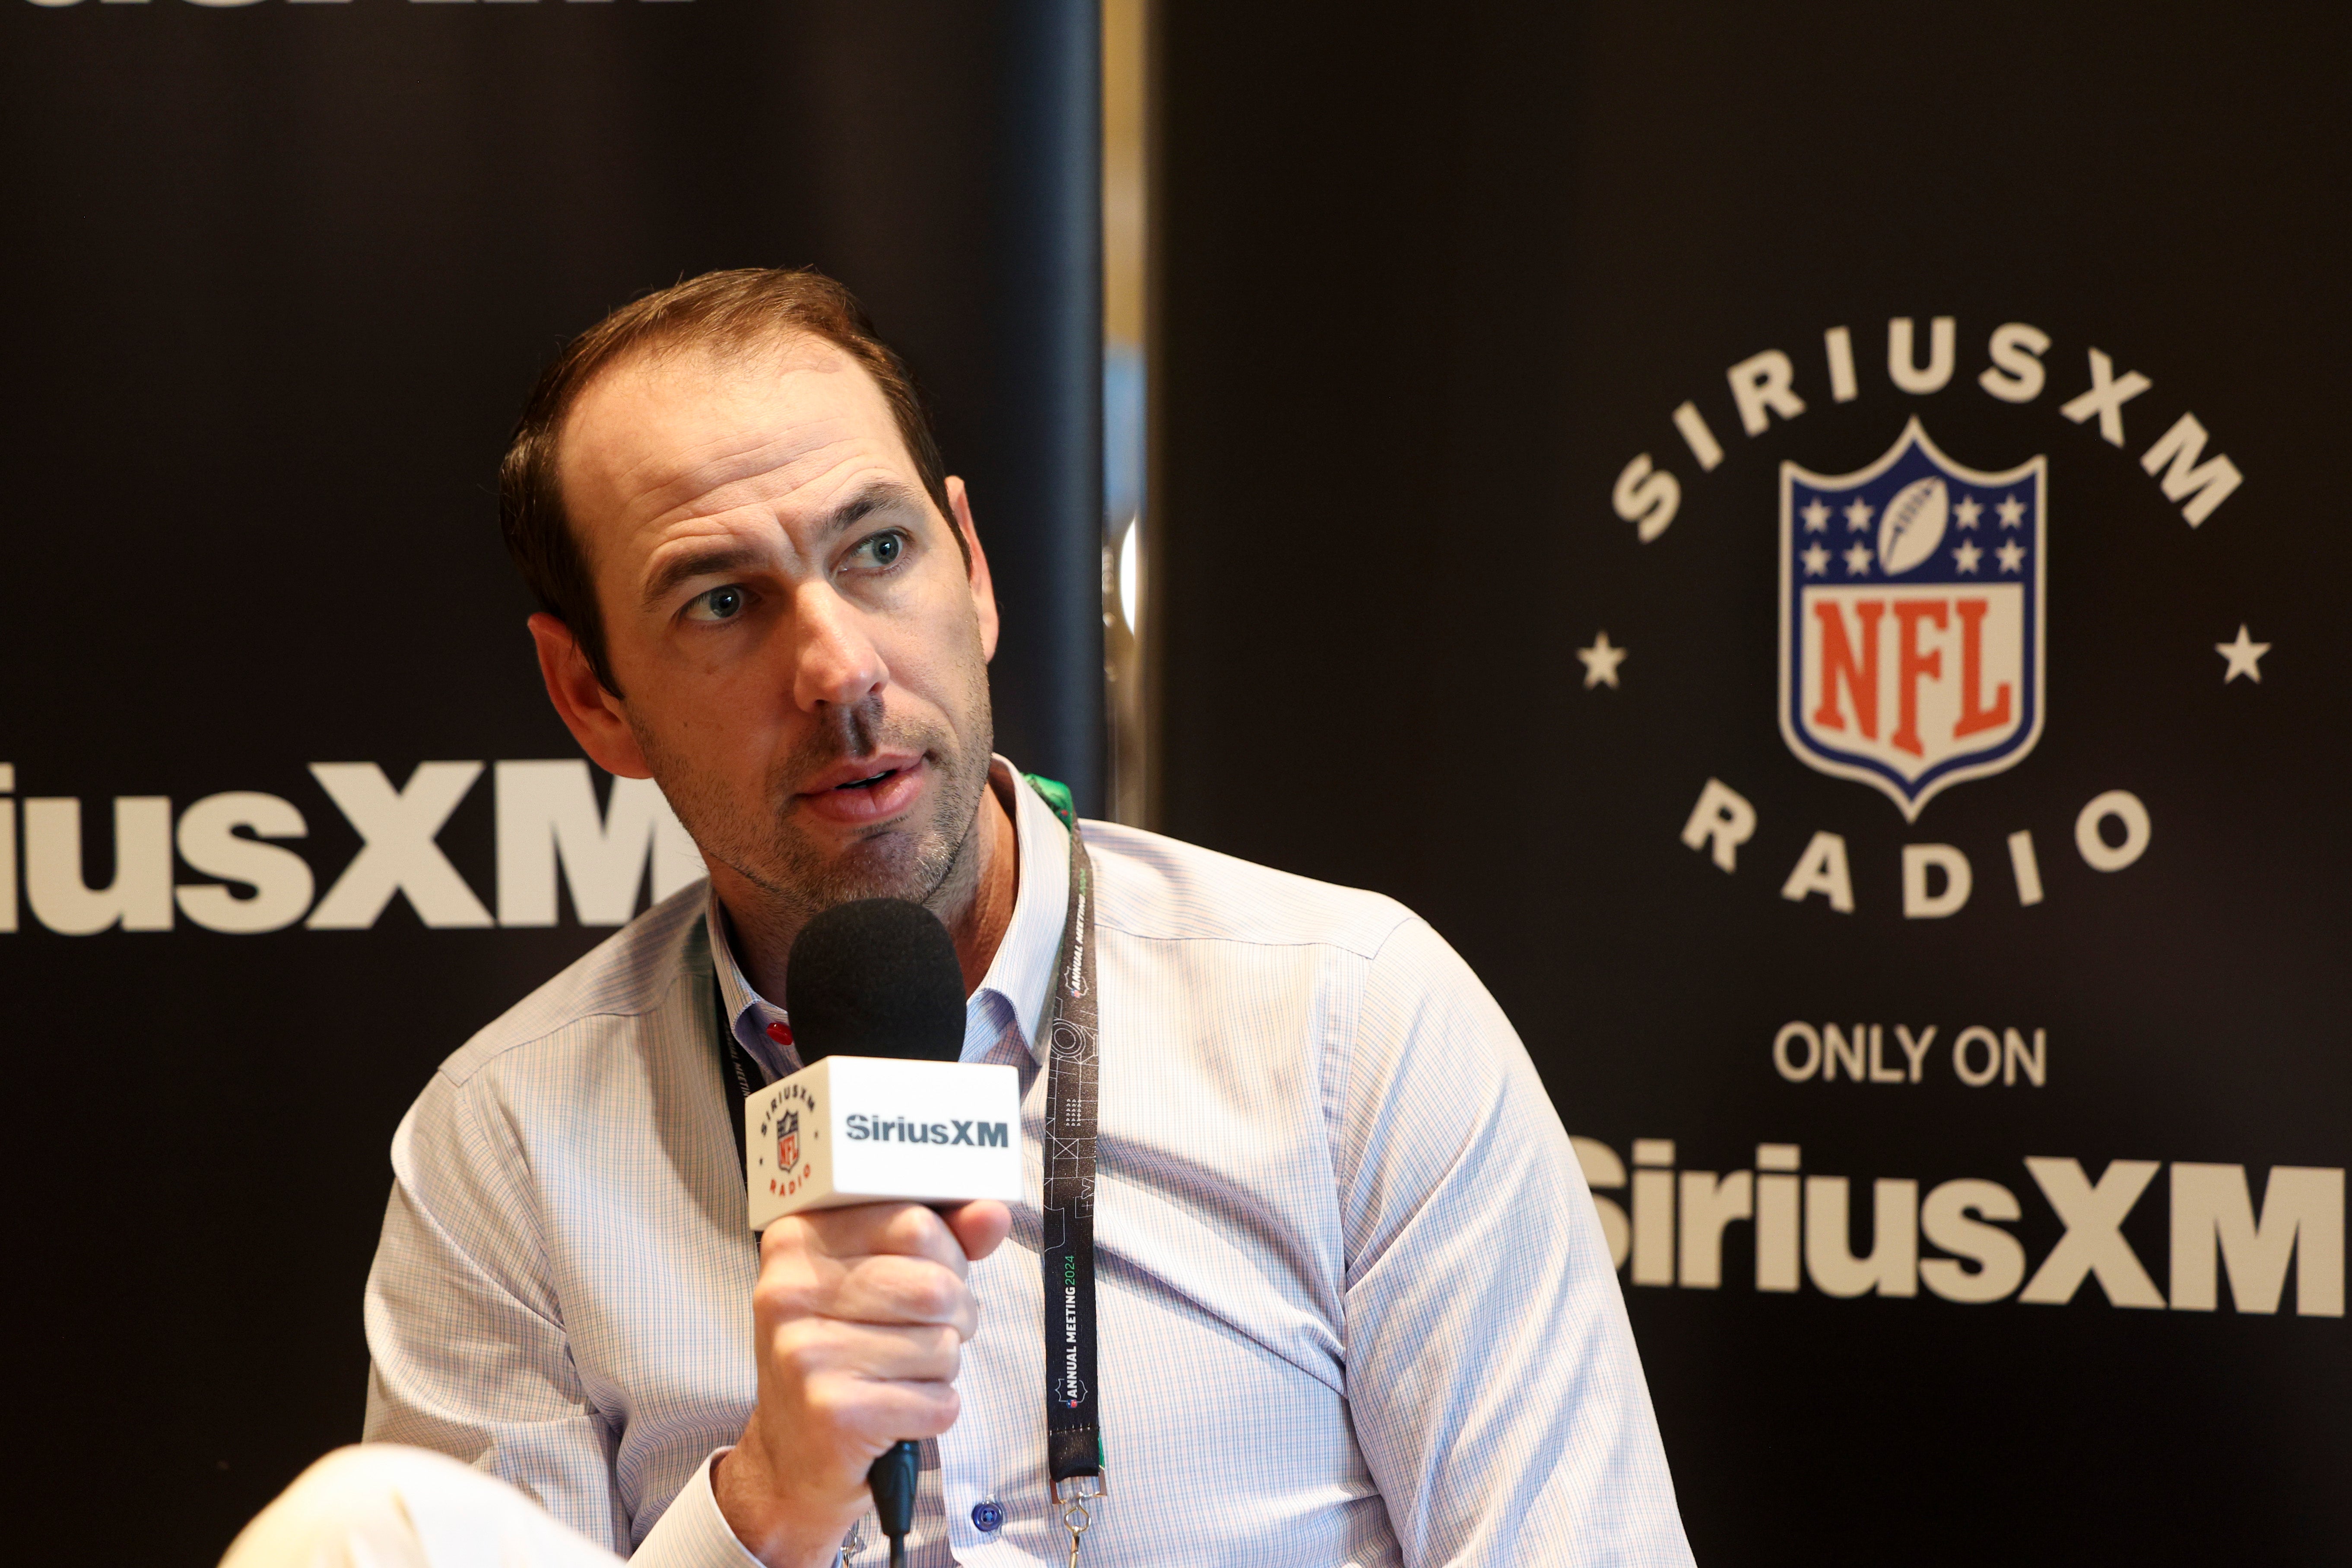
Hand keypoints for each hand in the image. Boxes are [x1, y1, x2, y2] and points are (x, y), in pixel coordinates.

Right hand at [714, 1199, 1012, 1567]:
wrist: (790, 1458)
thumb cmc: (843, 1353)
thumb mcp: (878, 1279)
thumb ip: (940, 1238)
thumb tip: (993, 1213)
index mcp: (798, 1240)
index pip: (914, 1222)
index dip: (947, 1253)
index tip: (931, 1272)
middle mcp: (790, 1292)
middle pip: (935, 1286)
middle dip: (956, 1313)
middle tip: (928, 1331)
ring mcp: (807, 1354)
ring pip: (943, 1345)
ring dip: (944, 1365)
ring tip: (906, 1372)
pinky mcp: (833, 1413)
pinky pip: (938, 1401)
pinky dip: (936, 1410)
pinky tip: (899, 1410)